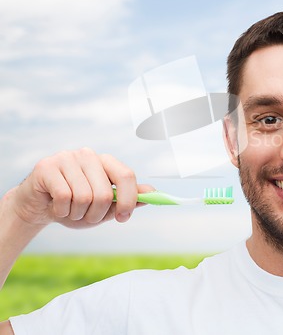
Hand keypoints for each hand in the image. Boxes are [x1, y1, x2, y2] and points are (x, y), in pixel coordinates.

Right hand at [10, 148, 150, 228]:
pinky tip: (56, 207)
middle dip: (96, 215)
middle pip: (104, 192)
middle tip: (86, 218)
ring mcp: (67, 158)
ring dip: (77, 214)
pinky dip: (61, 211)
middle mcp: (88, 155)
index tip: (123, 218)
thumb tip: (153, 193)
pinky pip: (63, 197)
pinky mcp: (47, 166)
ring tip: (69, 211)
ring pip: (83, 197)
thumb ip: (127, 199)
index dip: (129, 199)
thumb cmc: (75, 206)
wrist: (38, 207)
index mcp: (105, 161)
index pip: (126, 175)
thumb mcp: (104, 207)